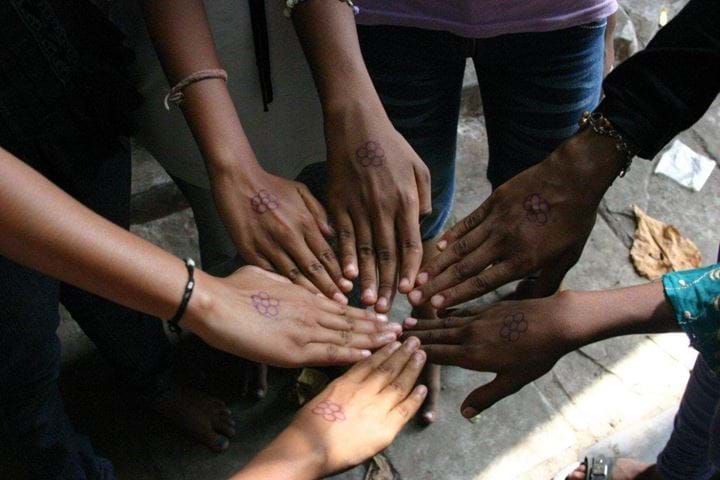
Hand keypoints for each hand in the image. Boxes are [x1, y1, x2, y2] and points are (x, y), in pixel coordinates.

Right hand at [183, 266, 401, 366]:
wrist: (215, 302)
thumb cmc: (233, 287)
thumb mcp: (265, 274)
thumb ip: (284, 282)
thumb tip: (289, 282)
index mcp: (304, 295)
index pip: (342, 306)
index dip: (363, 313)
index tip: (381, 315)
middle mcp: (311, 311)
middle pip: (351, 321)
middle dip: (377, 327)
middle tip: (400, 330)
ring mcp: (305, 330)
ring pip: (347, 336)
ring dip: (372, 340)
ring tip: (394, 343)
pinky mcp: (295, 349)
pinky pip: (330, 352)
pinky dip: (351, 354)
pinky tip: (370, 356)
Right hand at [213, 168, 352, 302]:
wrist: (238, 181)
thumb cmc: (271, 185)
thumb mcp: (300, 191)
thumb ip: (319, 212)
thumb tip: (332, 234)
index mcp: (304, 222)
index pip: (326, 253)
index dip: (338, 272)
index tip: (348, 286)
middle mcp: (290, 236)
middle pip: (313, 268)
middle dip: (329, 287)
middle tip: (341, 303)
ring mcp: (269, 245)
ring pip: (293, 275)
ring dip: (308, 292)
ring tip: (321, 306)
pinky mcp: (250, 251)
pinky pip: (269, 273)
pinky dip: (281, 287)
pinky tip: (290, 299)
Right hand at [234, 338, 427, 478]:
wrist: (309, 448)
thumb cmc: (306, 427)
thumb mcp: (321, 398)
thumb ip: (339, 390)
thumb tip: (348, 385)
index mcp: (345, 383)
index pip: (369, 362)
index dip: (384, 351)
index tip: (394, 341)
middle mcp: (363, 391)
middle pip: (387, 368)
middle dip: (402, 353)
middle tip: (415, 340)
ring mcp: (376, 408)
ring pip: (399, 384)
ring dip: (412, 368)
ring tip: (422, 355)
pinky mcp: (385, 427)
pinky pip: (404, 409)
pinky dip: (415, 398)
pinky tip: (423, 387)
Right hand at [325, 106, 430, 312]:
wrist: (356, 125)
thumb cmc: (390, 145)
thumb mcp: (418, 166)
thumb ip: (424, 196)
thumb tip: (423, 222)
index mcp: (406, 201)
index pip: (411, 244)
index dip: (411, 270)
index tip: (411, 291)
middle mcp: (384, 209)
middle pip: (388, 255)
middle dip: (388, 285)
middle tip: (386, 311)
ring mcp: (359, 207)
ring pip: (365, 250)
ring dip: (367, 279)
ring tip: (367, 303)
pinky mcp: (338, 204)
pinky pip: (343, 236)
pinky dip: (345, 258)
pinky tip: (347, 277)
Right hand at [404, 293, 580, 417]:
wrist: (556, 321)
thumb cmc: (537, 355)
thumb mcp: (513, 381)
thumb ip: (486, 396)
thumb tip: (464, 414)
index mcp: (473, 354)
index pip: (437, 354)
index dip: (417, 354)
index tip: (396, 351)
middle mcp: (470, 334)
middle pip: (436, 335)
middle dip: (414, 336)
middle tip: (393, 334)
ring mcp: (479, 318)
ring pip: (445, 322)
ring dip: (426, 323)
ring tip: (407, 322)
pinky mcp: (488, 308)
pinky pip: (460, 310)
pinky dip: (445, 312)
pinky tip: (439, 311)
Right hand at [409, 131, 623, 309]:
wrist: (573, 177)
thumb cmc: (574, 220)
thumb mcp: (568, 257)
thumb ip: (547, 282)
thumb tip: (531, 304)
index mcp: (522, 260)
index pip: (482, 283)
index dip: (457, 295)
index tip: (436, 306)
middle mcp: (503, 243)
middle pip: (463, 268)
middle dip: (436, 285)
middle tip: (413, 296)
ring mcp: (495, 222)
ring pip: (460, 247)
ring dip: (437, 264)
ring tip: (418, 277)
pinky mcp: (492, 204)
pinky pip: (466, 223)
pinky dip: (450, 236)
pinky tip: (436, 247)